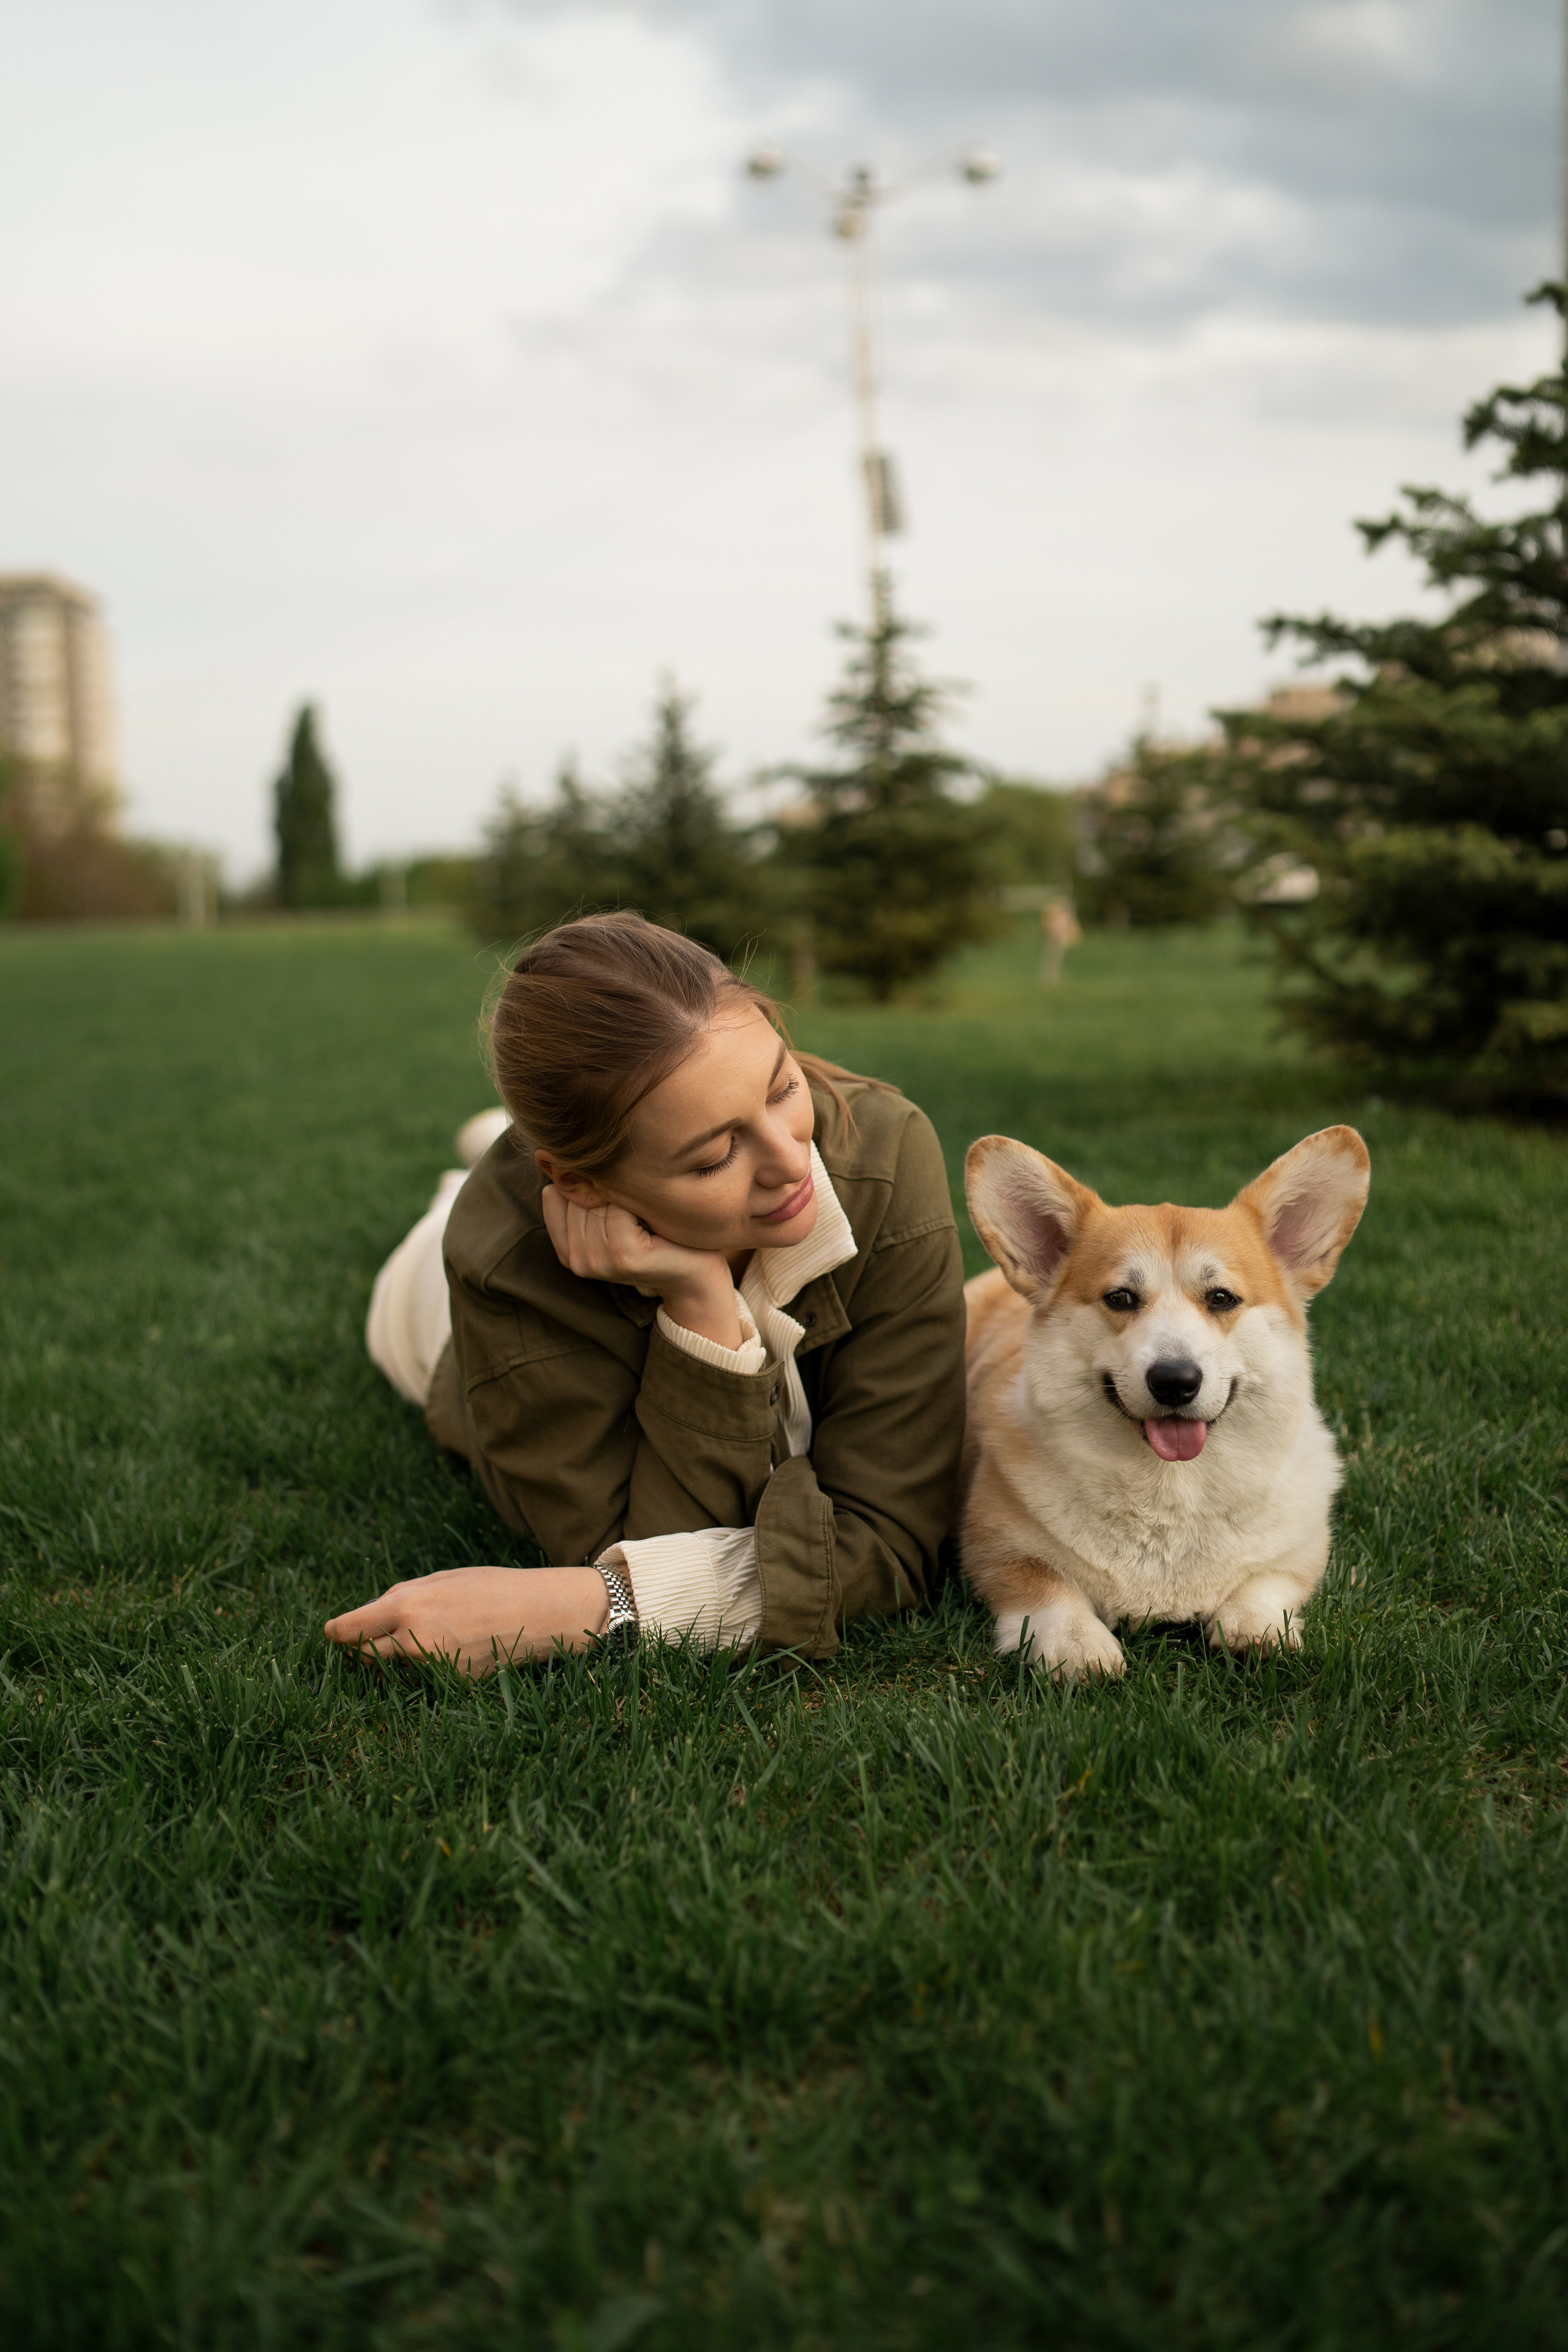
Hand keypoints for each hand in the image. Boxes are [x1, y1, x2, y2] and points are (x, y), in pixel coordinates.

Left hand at [324, 1564, 608, 1675]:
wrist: (538, 1614)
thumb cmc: (489, 1588)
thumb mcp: (439, 1580)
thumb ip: (399, 1597)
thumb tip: (367, 1616)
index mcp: (404, 1607)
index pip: (347, 1630)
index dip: (336, 1632)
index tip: (332, 1634)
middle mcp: (411, 1642)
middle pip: (363, 1656)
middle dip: (364, 1648)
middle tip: (371, 1639)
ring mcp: (431, 1669)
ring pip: (393, 1669)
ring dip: (396, 1658)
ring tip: (424, 1638)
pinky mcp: (449, 1686)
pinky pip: (423, 1679)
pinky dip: (427, 1668)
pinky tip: (452, 1649)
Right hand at [541, 1185, 741, 1349]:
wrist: (695, 1274)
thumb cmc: (656, 1237)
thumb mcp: (611, 1214)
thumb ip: (578, 1191)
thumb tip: (544, 1154)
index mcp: (567, 1252)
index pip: (555, 1194)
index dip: (588, 1185)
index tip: (619, 1202)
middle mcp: (577, 1260)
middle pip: (577, 1195)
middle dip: (608, 1190)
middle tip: (637, 1212)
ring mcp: (597, 1260)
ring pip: (597, 1200)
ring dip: (626, 1197)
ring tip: (645, 1216)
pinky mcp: (622, 1256)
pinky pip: (619, 1209)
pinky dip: (639, 1205)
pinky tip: (654, 1222)